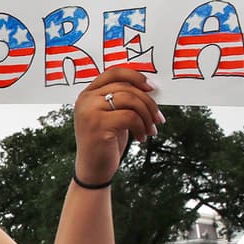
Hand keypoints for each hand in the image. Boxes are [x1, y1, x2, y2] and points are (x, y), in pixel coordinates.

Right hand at [72, 68, 161, 184]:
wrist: (92, 169)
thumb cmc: (104, 142)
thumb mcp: (111, 117)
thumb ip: (122, 100)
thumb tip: (150, 89)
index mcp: (87, 94)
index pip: (113, 73)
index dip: (135, 76)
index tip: (151, 87)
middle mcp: (86, 100)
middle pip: (126, 87)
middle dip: (148, 102)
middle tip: (158, 118)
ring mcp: (90, 112)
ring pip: (130, 100)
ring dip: (147, 115)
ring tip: (150, 129)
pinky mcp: (98, 125)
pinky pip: (130, 117)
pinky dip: (141, 127)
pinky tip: (141, 138)